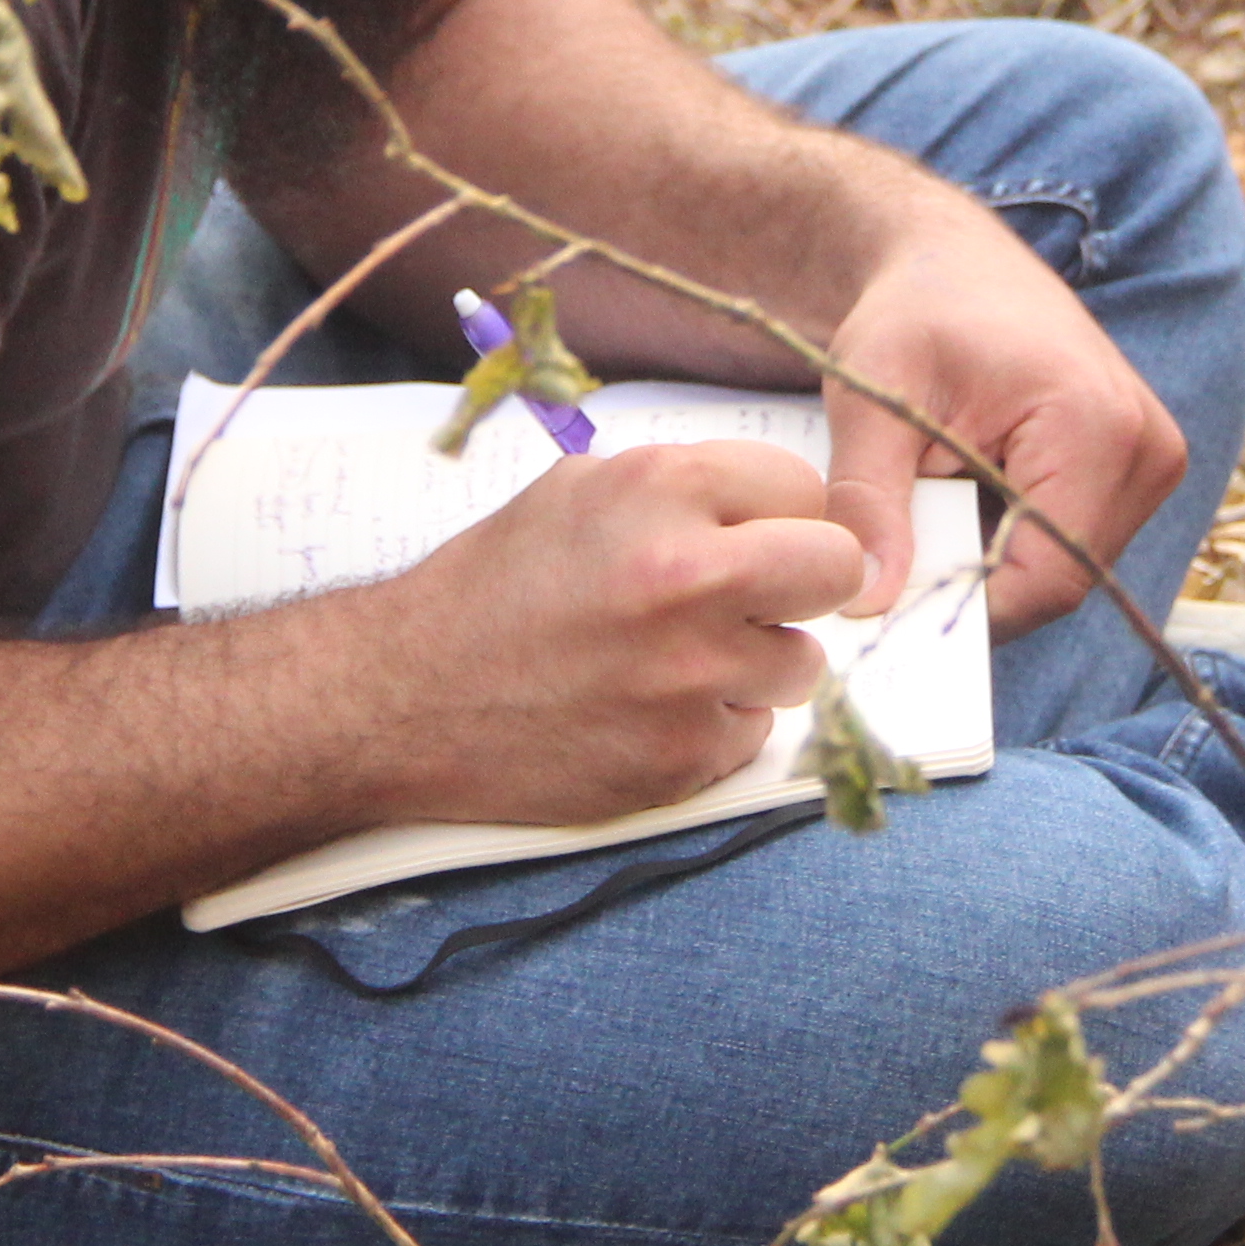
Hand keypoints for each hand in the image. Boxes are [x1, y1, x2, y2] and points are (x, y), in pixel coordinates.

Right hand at [359, 439, 865, 826]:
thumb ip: (685, 488)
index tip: (757, 534)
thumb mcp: (580, 491)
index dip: (783, 514)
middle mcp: (687, 578)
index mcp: (662, 491)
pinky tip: (649, 709)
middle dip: (809, 581)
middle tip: (764, 594)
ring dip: (756, 662)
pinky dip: (715, 724)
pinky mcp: (684, 757)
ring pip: (802, 664)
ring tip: (678, 658)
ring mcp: (692, 677)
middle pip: (836, 570)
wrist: (407, 698)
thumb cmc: (492, 589)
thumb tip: (781, 505)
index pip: (806, 489)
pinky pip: (753, 732)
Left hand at [818, 200, 1183, 640]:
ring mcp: (1153, 458)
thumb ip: (868, 503)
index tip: (891, 597)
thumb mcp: (871, 401)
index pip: (1048, 578)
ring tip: (940, 496)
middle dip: (976, 578)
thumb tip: (868, 603)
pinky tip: (972, 490)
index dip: (966, 605)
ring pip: (1069, 565)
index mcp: (1096, 426)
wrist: (953, 261)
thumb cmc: (912, 313)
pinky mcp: (1141, 464)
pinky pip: (1077, 539)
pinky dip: (1017, 535)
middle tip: (903, 540)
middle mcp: (1148, 448)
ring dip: (996, 556)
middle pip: (1062, 578)